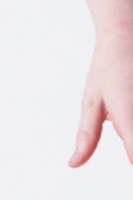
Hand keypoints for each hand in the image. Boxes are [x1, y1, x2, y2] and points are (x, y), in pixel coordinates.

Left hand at [68, 27, 132, 166]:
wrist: (129, 36)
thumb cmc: (107, 69)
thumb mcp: (92, 102)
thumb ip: (87, 136)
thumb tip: (73, 163)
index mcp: (127, 118)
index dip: (132, 158)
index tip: (128, 157)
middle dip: (132, 137)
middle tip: (120, 107)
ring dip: (131, 127)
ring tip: (125, 95)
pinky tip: (129, 95)